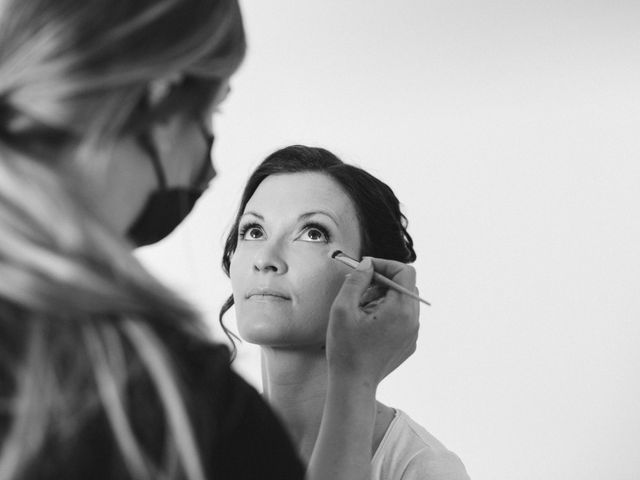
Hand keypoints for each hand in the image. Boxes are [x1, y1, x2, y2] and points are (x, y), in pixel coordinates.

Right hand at [326, 257, 419, 385]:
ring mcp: (413, 333)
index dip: (385, 265)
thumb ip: (356, 281)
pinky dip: (388, 313)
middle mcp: (413, 320)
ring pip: (404, 301)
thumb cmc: (346, 349)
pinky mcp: (408, 343)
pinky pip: (403, 318)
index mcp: (401, 309)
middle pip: (405, 286)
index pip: (405, 271)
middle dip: (383, 282)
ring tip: (362, 311)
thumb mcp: (343, 309)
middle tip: (360, 291)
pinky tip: (369, 326)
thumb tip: (367, 265)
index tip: (366, 269)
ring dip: (384, 298)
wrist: (354, 384)